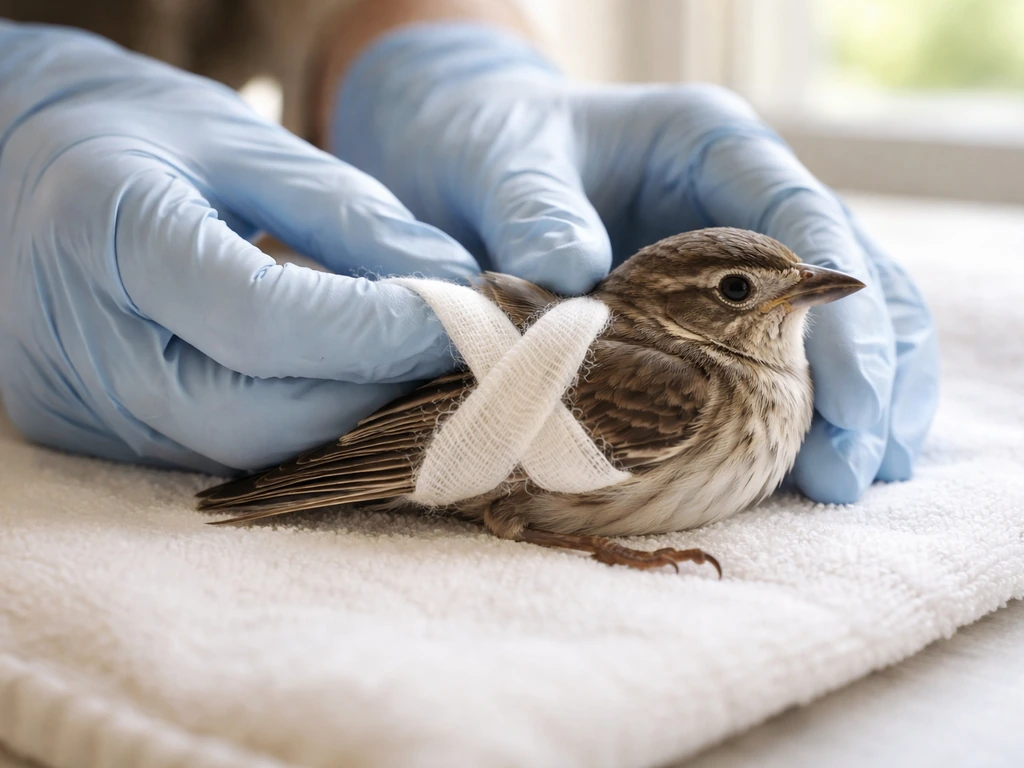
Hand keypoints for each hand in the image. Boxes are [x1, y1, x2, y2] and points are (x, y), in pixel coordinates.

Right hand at [0, 22, 477, 472]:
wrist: (15, 158)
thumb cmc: (134, 132)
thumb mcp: (242, 141)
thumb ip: (348, 217)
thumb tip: (453, 286)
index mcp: (104, 235)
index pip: (263, 320)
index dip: (378, 332)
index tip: (465, 319)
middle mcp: (77, 342)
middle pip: (256, 419)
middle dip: (375, 398)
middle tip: (455, 362)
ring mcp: (78, 404)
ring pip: (242, 453)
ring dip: (345, 424)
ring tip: (415, 378)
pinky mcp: (90, 433)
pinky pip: (215, 453)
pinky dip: (294, 430)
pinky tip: (346, 393)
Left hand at [329, 23, 939, 503]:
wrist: (476, 155)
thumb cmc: (498, 148)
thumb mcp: (504, 165)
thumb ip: (535, 211)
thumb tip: (572, 270)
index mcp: (708, 144)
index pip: (796, 212)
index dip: (833, 304)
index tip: (850, 390)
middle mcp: (740, 195)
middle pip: (847, 269)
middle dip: (865, 369)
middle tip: (854, 465)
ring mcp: (733, 252)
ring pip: (835, 318)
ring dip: (857, 400)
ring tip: (852, 480)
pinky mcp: (716, 304)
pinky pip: (788, 351)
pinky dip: (812, 407)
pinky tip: (820, 466)